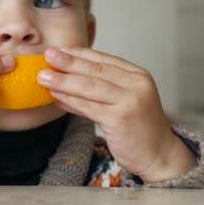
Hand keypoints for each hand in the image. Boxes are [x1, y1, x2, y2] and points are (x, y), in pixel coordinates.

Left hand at [37, 47, 195, 182]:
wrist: (159, 155)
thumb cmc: (139, 127)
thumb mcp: (124, 99)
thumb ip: (101, 86)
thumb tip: (66, 74)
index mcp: (138, 75)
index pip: (103, 59)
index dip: (79, 53)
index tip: (59, 50)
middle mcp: (137, 85)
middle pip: (95, 70)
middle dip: (68, 62)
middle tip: (48, 56)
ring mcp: (130, 101)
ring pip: (89, 87)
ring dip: (63, 81)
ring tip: (44, 77)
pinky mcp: (120, 119)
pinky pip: (88, 107)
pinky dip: (70, 101)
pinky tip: (56, 97)